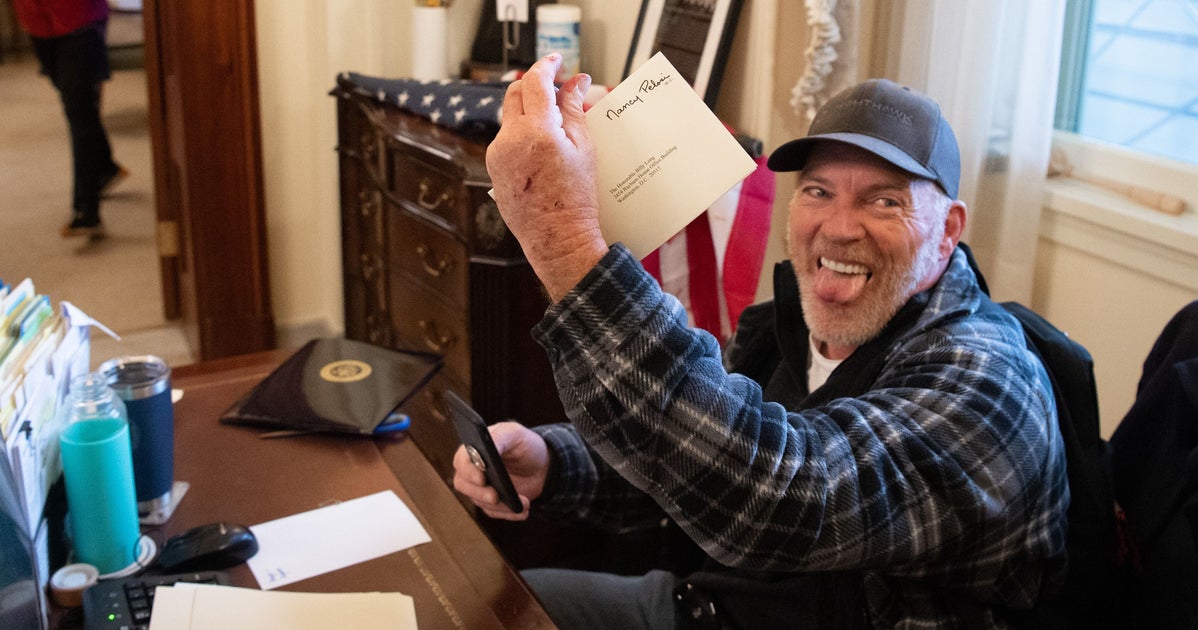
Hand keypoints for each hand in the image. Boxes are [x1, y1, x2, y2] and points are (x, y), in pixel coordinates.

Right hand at [452, 421, 549, 520]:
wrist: (543, 466)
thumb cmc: (525, 445)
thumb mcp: (515, 434)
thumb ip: (499, 437)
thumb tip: (486, 448)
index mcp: (474, 449)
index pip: (461, 461)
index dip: (468, 471)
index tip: (482, 478)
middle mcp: (472, 469)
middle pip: (463, 485)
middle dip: (480, 493)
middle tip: (496, 497)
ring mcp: (480, 488)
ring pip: (479, 502)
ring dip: (501, 505)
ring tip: (523, 502)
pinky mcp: (491, 503)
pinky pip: (494, 512)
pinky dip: (509, 513)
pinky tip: (523, 509)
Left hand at [486, 53, 607, 301]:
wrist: (557, 239)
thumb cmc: (576, 199)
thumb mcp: (583, 149)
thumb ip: (574, 110)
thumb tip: (576, 82)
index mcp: (536, 131)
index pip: (535, 83)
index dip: (547, 66)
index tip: (558, 61)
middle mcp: (509, 140)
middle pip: (515, 94)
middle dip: (534, 84)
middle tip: (557, 87)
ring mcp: (497, 155)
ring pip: (510, 118)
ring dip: (529, 112)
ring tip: (555, 121)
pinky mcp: (493, 170)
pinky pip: (506, 141)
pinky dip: (522, 134)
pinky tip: (542, 146)